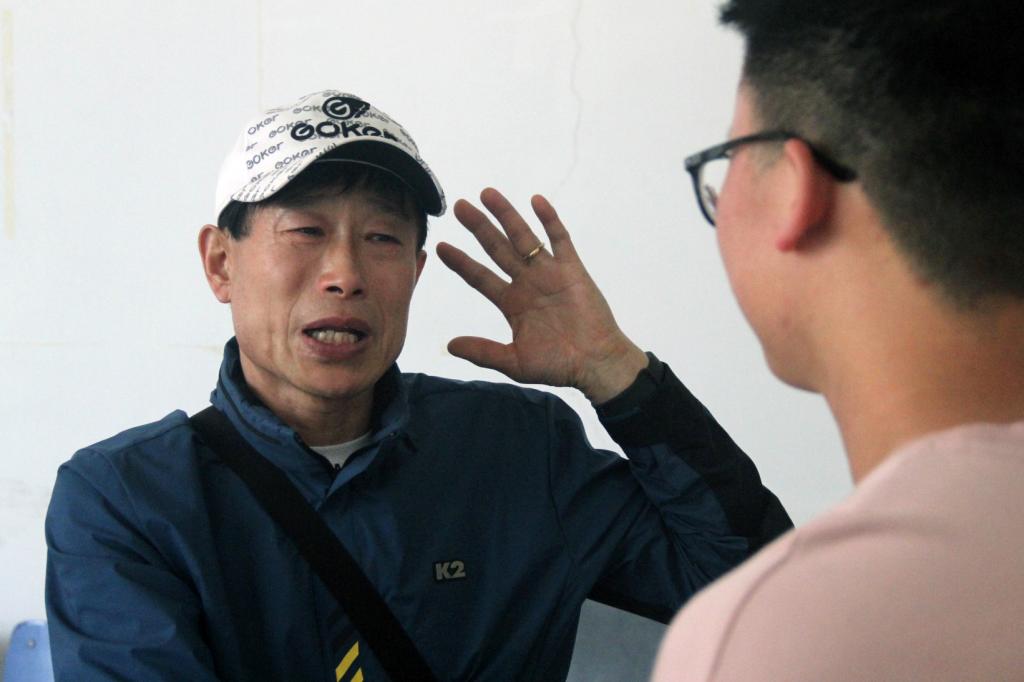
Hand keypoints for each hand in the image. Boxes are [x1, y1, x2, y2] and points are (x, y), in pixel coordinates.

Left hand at [436, 188, 648, 403]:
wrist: (594, 363)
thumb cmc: (557, 365)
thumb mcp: (514, 362)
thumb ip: (483, 352)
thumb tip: (450, 345)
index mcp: (511, 303)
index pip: (480, 277)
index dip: (461, 262)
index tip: (441, 246)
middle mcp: (527, 283)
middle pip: (497, 249)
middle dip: (479, 228)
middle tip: (460, 206)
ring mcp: (549, 273)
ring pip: (523, 238)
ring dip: (507, 216)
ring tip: (487, 194)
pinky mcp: (572, 269)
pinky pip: (560, 239)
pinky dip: (549, 220)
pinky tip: (536, 201)